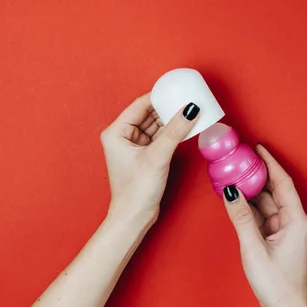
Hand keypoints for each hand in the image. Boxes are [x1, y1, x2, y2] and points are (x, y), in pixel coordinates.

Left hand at [101, 93, 199, 225]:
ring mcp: (134, 146)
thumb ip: (175, 131)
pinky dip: (172, 132)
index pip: (140, 105)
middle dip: (168, 107)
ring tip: (190, 111)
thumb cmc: (136, 190)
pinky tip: (185, 127)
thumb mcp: (157, 156)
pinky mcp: (145, 155)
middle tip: (188, 99)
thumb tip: (190, 109)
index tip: (178, 89)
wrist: (134, 217)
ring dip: (171, 119)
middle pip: (149, 113)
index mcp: (116, 132)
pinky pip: (160, 137)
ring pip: (156, 125)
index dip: (159, 95)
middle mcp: (122, 136)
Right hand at [222, 144, 306, 306]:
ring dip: (251, 189)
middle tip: (241, 157)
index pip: (283, 182)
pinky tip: (236, 198)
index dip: (271, 163)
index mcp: (296, 220)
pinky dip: (248, 205)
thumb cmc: (278, 283)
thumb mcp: (255, 248)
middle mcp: (292, 221)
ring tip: (234, 173)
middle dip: (258, 173)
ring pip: (266, 202)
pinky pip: (261, 214)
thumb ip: (242, 218)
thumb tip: (231, 191)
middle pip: (274, 189)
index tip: (259, 147)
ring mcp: (283, 229)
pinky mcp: (274, 237)